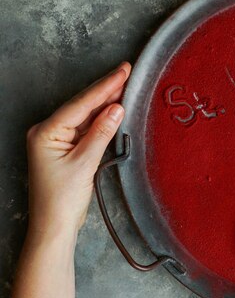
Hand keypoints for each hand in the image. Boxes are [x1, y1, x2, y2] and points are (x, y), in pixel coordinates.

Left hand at [26, 62, 130, 244]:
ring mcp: (57, 139)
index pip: (81, 104)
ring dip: (105, 102)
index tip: (123, 71)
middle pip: (82, 105)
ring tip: (125, 85)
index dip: (104, 87)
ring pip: (85, 115)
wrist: (54, 226)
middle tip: (127, 72)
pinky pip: (86, 127)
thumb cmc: (62, 199)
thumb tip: (117, 108)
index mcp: (46, 131)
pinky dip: (102, 119)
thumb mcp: (84, 163)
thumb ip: (101, 133)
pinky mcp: (67, 148)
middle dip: (105, 90)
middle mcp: (48, 131)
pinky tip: (115, 109)